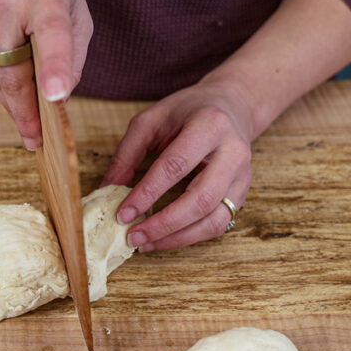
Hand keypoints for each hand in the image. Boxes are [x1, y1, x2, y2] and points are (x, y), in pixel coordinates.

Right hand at [0, 0, 92, 148]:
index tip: (56, 98)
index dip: (53, 68)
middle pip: (11, 72)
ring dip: (8, 92)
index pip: (50, 35)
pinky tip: (0, 61)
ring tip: (23, 86)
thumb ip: (73, 56)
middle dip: (25, 111)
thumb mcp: (74, 9)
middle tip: (35, 137)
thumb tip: (56, 102)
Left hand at [101, 79, 254, 251]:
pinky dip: (191, 237)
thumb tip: (107, 189)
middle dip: (163, 224)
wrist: (231, 106)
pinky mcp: (242, 192)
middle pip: (200, 199)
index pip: (175, 166)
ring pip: (214, 219)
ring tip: (146, 244)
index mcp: (209, 125)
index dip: (147, 193)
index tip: (123, 214)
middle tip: (133, 237)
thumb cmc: (187, 112)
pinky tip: (166, 238)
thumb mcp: (151, 120)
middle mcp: (233, 152)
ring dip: (177, 238)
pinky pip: (219, 224)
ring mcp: (242, 175)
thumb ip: (127, 153)